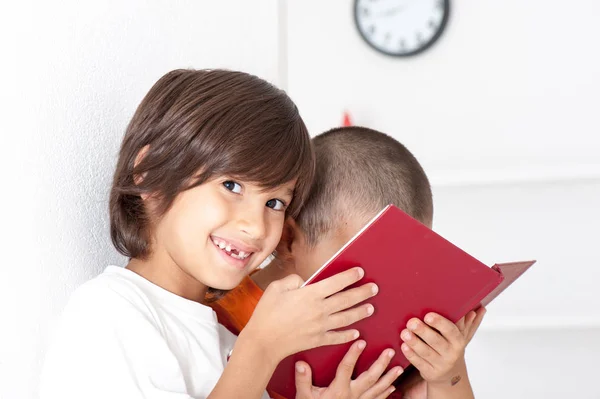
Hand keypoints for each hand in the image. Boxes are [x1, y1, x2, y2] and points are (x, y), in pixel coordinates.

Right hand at [242, 267, 377, 364]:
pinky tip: (356, 333)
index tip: (360, 272)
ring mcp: (320, 326)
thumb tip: (302, 281)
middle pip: (346, 299)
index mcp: (310, 294)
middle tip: (375, 288)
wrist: (263, 342)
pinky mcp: (318, 340)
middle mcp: (320, 310)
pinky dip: (348, 335)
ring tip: (371, 308)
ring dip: (360, 312)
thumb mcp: (276, 288)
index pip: (336, 282)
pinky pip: (337, 337)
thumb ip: (292, 281)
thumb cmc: (267, 313)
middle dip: (363, 293)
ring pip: (347, 318)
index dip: (350, 276)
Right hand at [295, 340, 402, 398]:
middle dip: (381, 364)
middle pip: (369, 378)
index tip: (361, 341)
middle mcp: (352, 395)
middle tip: (390, 352)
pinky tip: (393, 386)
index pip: (346, 368)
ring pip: (378, 389)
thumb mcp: (304, 396)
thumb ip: (303, 380)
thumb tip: (301, 364)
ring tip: (399, 367)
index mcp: (338, 389)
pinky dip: (386, 393)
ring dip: (389, 378)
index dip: (353, 354)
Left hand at [399, 307, 485, 386]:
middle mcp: (451, 353)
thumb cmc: (453, 348)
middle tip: (411, 322)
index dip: (440, 323)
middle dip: (423, 331)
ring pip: (426, 352)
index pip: (451, 331)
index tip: (428, 316)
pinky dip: (411, 354)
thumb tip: (480, 308)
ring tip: (405, 333)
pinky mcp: (430, 372)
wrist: (451, 375)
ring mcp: (440, 364)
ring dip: (414, 342)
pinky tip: (404, 346)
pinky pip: (419, 363)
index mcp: (459, 341)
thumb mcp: (463, 336)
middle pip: (436, 341)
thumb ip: (470, 322)